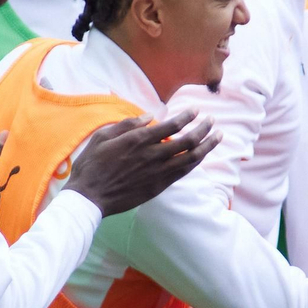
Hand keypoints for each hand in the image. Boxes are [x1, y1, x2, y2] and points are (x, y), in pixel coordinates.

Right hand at [64, 111, 219, 216]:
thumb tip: (150, 116)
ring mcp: (158, 172)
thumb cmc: (92, 165)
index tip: (195, 110)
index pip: (171, 125)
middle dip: (203, 128)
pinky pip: (183, 172)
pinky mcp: (159, 186)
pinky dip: (195, 162)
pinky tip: (202, 155)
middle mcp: (152, 155)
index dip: (187, 116)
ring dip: (207, 145)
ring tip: (218, 136)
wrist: (90, 197)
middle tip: (212, 120)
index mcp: (138, 140)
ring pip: (191, 157)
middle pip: (187, 140)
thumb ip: (127, 124)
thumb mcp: (102, 136)